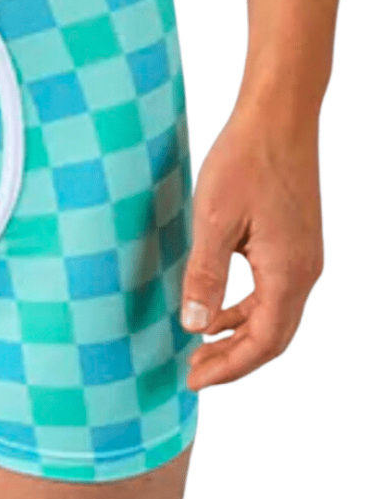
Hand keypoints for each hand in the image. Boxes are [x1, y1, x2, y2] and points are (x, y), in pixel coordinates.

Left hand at [181, 99, 323, 389]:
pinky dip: (245, 309)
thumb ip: (205, 275)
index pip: (263, 342)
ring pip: (274, 315)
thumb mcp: (213, 220)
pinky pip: (272, 291)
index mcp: (288, 272)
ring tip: (200, 347)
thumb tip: (195, 326)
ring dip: (238, 335)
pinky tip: (217, 309)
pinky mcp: (294, 242)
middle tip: (193, 372)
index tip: (193, 380)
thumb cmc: (244, 162)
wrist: (277, 118)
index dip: (229, 367)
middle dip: (234, 359)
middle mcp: (304, 271)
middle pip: (273, 336)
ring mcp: (303, 256)